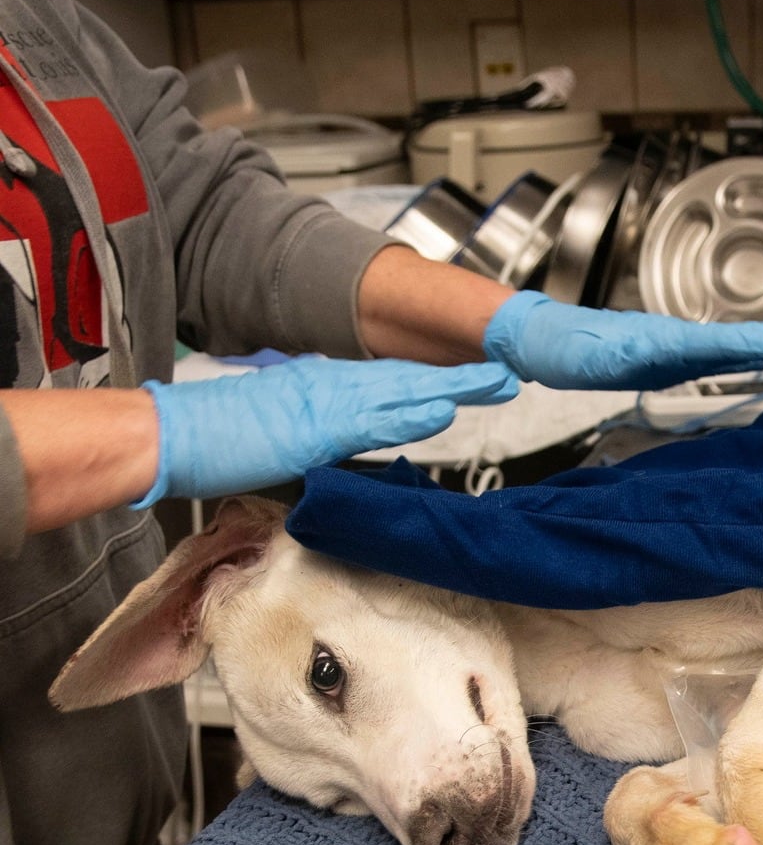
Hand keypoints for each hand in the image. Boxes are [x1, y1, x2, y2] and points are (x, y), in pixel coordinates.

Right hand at [133, 355, 518, 505]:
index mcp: (326, 390)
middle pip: (409, 381)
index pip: (393, 385)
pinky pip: (372, 419)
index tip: (477, 381)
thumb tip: (354, 470)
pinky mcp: (315, 426)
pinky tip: (442, 408)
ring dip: (450, 387)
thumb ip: (324, 450)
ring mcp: (325, 404)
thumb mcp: (285, 443)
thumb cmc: (218, 444)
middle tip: (508, 375)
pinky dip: (409, 413)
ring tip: (495, 383)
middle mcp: (331, 387)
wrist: (172, 436)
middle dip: (461, 378)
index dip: (438, 381)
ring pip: (401, 393)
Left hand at [482, 290, 762, 390]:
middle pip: (749, 341)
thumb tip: (645, 355)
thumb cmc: (567, 347)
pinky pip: (724, 356)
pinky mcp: (675, 357)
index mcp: (671, 341)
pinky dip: (756, 356)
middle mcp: (682, 341)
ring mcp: (681, 348)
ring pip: (740, 347)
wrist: (547, 340)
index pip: (737, 342)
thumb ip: (616, 357)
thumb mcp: (590, 357)